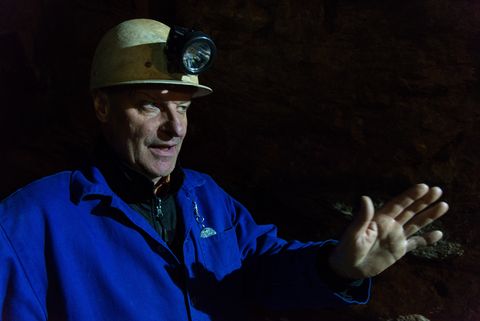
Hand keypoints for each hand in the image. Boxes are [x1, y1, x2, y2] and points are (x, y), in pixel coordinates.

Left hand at [328, 184, 448, 278]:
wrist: (348, 267)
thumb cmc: (348, 248)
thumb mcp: (354, 233)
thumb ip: (362, 217)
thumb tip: (365, 198)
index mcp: (380, 218)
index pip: (398, 204)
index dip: (410, 195)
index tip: (424, 186)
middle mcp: (390, 225)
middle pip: (410, 210)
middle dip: (424, 201)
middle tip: (438, 190)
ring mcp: (396, 237)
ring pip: (416, 224)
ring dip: (429, 216)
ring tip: (444, 205)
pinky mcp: (399, 250)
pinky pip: (416, 243)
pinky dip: (427, 239)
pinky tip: (438, 234)